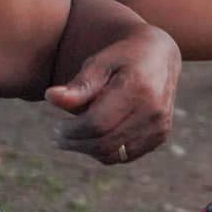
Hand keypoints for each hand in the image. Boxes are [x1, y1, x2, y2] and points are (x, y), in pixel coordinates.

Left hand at [46, 24, 180, 164]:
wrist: (160, 56)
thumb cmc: (123, 56)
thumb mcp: (101, 61)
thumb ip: (79, 84)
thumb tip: (50, 97)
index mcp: (139, 88)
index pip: (98, 123)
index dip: (72, 130)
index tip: (56, 127)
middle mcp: (154, 110)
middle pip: (105, 142)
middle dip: (76, 143)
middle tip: (58, 136)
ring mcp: (160, 126)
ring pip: (115, 154)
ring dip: (88, 150)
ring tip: (71, 138)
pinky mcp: (161, 136)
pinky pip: (126, 155)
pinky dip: (105, 152)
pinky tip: (92, 138)